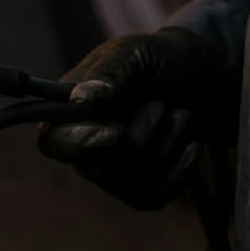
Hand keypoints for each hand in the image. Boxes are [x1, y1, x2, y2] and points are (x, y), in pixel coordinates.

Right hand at [37, 28, 215, 209]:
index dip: (82, 144)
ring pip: (131, 185)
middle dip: (140, 138)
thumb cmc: (155, 58)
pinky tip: (190, 141)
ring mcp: (112, 170)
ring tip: (178, 114)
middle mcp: (85, 144)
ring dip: (166, 145)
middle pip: (97, 169)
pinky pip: (155, 195)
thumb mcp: (135, 55)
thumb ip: (109, 74)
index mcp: (71, 108)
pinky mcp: (140, 188)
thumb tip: (78, 101)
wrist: (196, 74)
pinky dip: (180, 166)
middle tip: (159, 105)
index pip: (53, 142)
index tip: (118, 132)